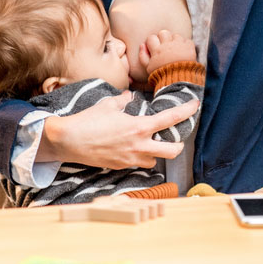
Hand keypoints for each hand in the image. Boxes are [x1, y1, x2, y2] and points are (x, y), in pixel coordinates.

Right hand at [37, 92, 199, 168]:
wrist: (67, 141)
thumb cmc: (87, 120)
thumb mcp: (109, 104)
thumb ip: (124, 100)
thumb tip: (130, 96)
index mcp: (139, 128)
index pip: (170, 119)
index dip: (186, 111)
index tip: (195, 105)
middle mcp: (138, 146)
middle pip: (172, 151)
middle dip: (178, 144)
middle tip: (175, 136)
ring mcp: (129, 159)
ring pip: (155, 160)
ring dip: (157, 152)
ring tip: (152, 142)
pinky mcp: (120, 166)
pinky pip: (138, 164)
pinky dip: (141, 157)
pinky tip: (133, 148)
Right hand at [140, 29, 197, 74]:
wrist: (179, 80)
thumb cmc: (162, 75)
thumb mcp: (148, 68)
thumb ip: (143, 56)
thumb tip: (142, 45)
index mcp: (157, 50)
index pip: (151, 38)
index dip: (152, 41)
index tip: (154, 47)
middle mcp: (167, 45)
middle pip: (163, 33)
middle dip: (163, 38)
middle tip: (165, 46)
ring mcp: (179, 45)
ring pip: (175, 35)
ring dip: (175, 41)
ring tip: (175, 50)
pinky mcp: (189, 47)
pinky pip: (187, 40)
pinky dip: (185, 44)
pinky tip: (183, 51)